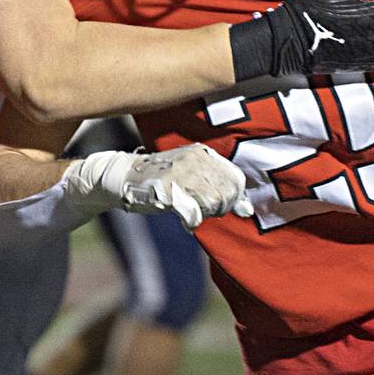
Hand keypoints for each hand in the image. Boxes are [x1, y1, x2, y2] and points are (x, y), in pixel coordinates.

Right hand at [66, 145, 253, 229]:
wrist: (125, 177)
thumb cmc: (164, 178)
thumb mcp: (194, 176)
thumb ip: (220, 187)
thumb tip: (248, 209)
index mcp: (203, 152)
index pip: (236, 178)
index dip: (234, 198)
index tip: (222, 206)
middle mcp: (194, 159)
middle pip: (227, 193)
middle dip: (220, 208)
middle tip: (204, 210)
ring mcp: (180, 173)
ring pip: (213, 202)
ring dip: (206, 214)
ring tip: (194, 212)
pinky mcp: (167, 190)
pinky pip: (193, 213)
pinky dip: (192, 221)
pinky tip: (186, 222)